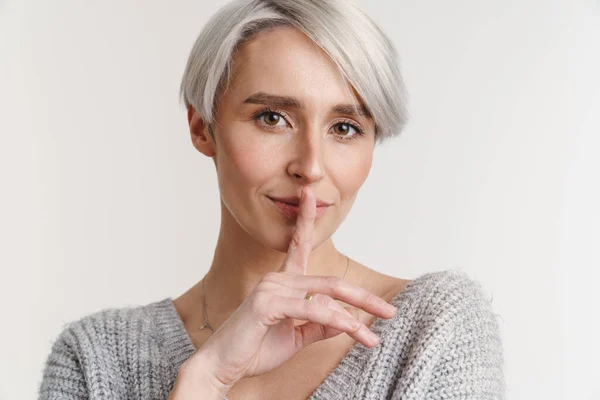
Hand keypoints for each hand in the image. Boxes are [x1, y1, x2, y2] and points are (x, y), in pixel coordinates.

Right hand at [182, 186, 396, 392]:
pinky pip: (312, 310)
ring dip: (354, 319)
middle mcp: (277, 278)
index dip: (305, 219)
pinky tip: (354, 330)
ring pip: (325, 296)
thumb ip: (320, 325)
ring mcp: (271, 288)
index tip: (310, 195)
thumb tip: (348, 319)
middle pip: (330, 283)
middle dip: (363, 297)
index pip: (299, 245)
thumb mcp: (296, 337)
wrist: (223, 367)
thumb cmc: (254, 349)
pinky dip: (336, 320)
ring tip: (373, 337)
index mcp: (282, 281)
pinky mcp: (268, 303)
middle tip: (389, 312)